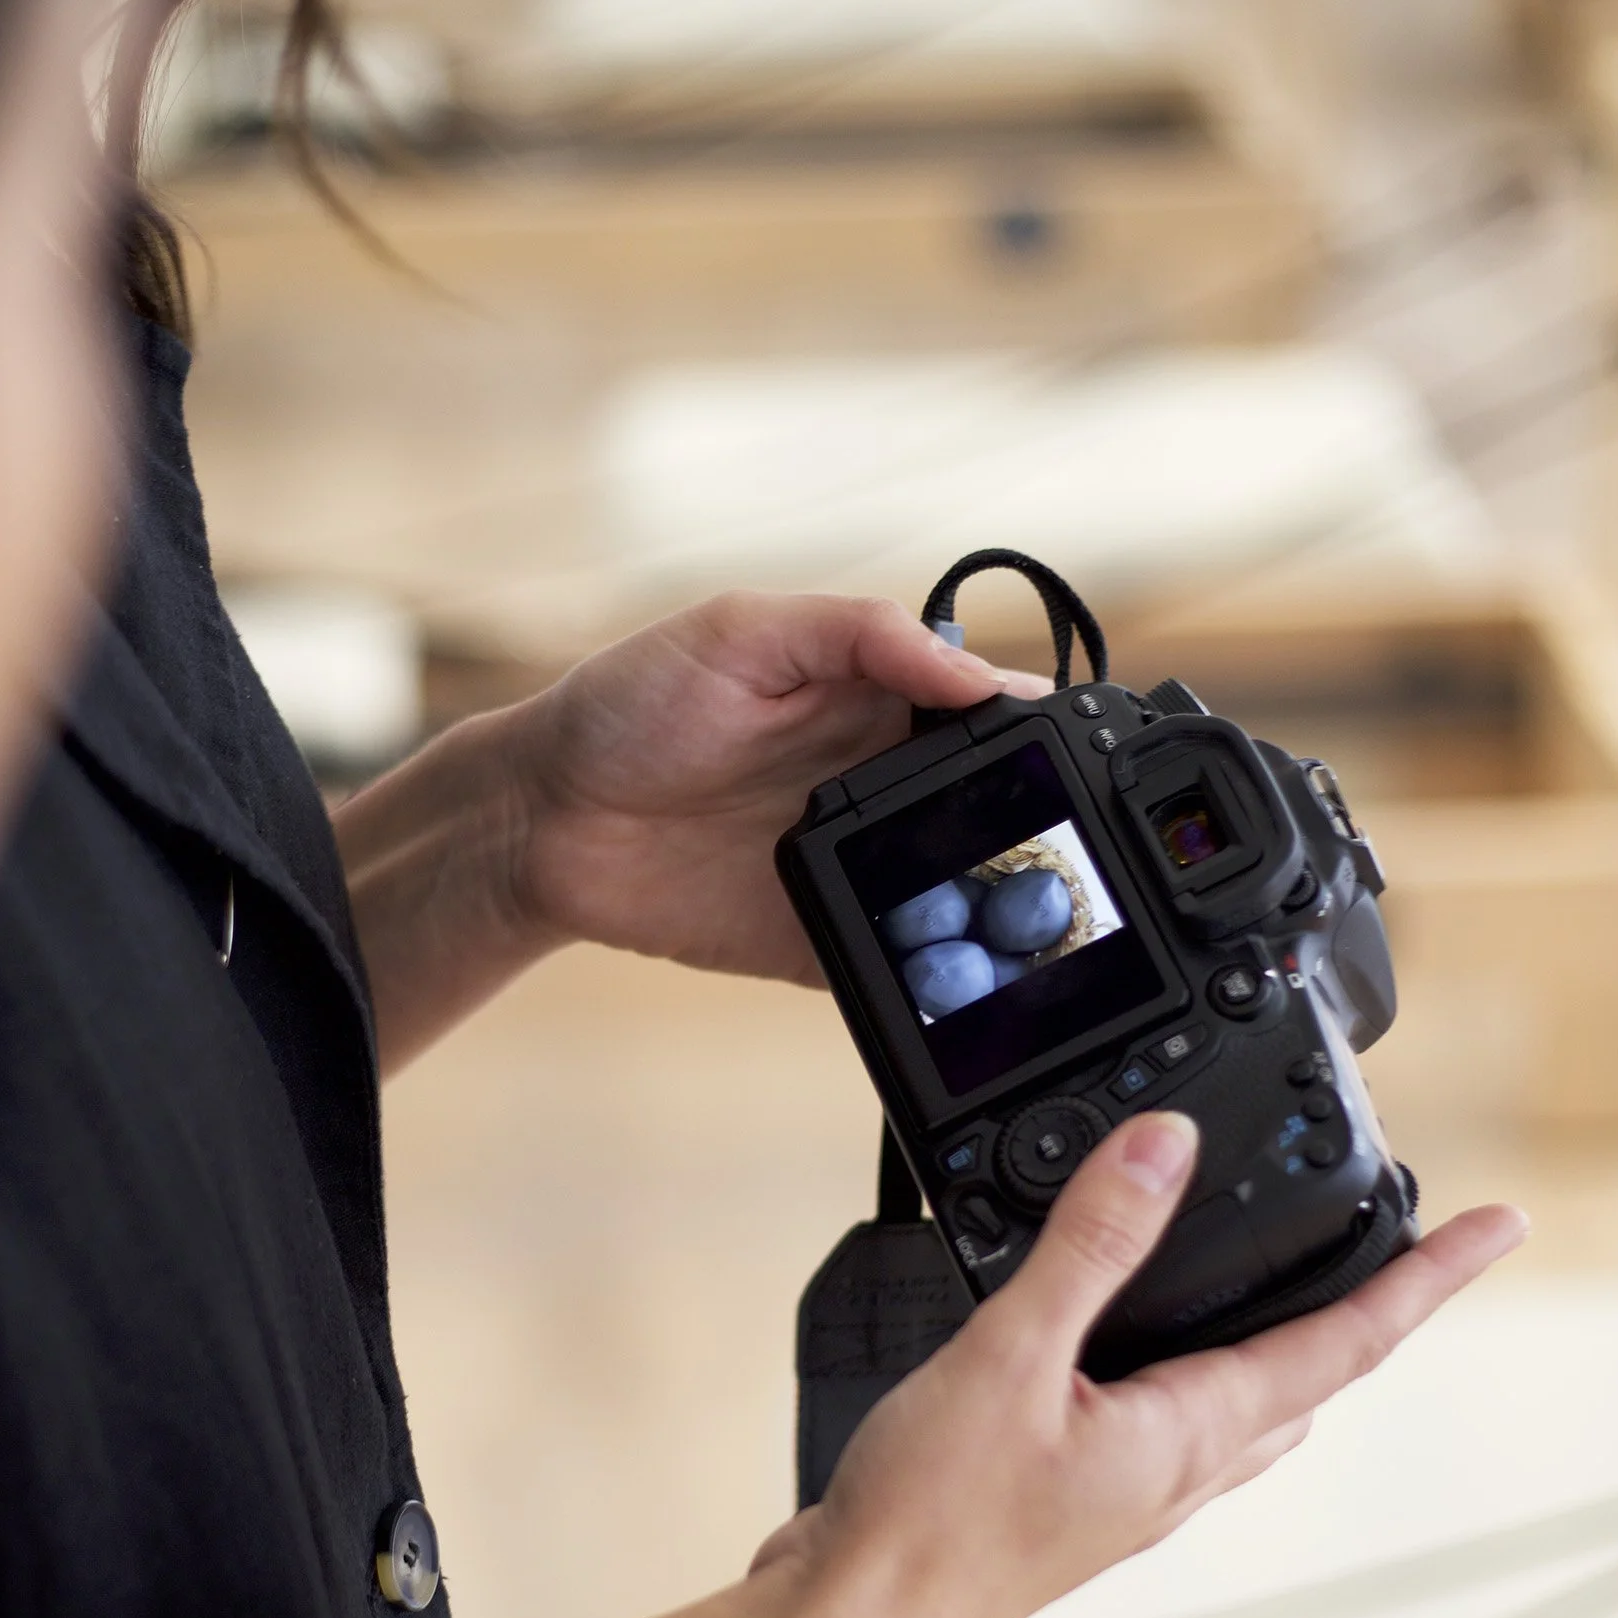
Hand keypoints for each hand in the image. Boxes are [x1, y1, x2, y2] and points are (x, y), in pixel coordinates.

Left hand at [506, 591, 1033, 983]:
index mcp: (875, 700)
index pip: (986, 714)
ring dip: (992, 914)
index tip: (1079, 756)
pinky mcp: (817, 938)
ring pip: (955, 898)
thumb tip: (978, 675)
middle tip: (1068, 859)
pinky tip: (956, 986)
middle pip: (993, 816)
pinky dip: (926, 982)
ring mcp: (853, 868)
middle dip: (1037, 837)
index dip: (1038, 735)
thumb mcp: (741, 631)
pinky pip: (890, 965)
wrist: (538, 821)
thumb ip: (863, 636)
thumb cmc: (627, 704)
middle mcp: (878, 786)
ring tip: (1031, 931)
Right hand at [755, 1110, 1526, 1617]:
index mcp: (1187, 1436)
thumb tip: (1164, 1153)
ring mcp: (1128, 1493)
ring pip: (1243, 1410)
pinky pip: (1166, 1424)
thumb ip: (1088, 1249)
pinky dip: (1185, 1367)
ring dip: (1283, 1346)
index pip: (1346, 1342)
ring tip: (1295, 1283)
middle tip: (1408, 1251)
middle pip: (1311, 1380)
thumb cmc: (927, 1525)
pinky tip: (1132, 1345)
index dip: (1430, 1279)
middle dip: (1368, 1313)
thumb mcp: (1009, 1357)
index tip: (1500, 1226)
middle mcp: (1177, 1472)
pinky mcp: (1073, 1499)